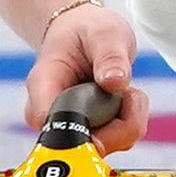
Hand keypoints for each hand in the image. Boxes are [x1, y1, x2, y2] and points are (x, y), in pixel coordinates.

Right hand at [26, 2, 152, 154]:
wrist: (81, 34)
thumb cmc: (87, 30)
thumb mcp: (104, 33)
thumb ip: (110, 56)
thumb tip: (116, 82)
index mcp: (43, 87)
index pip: (54, 126)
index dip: (86, 133)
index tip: (114, 111)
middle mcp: (51, 116)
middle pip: (87, 145)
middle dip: (120, 122)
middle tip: (125, 89)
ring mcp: (71, 129)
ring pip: (110, 145)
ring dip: (129, 118)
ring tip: (121, 85)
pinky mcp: (90, 136)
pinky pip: (120, 140)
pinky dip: (131, 120)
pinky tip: (123, 97)